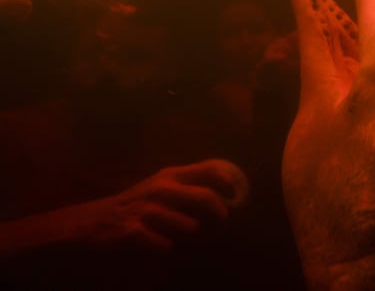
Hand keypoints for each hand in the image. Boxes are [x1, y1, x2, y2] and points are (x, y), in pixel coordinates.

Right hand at [71, 159, 248, 253]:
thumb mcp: (162, 185)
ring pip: (189, 226)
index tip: (237, 196)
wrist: (92, 221)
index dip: (230, 183)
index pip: (210, 170)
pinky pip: (166, 246)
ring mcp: (147, 209)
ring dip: (192, 236)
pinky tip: (161, 246)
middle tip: (222, 224)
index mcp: (170, 175)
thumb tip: (229, 190)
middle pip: (206, 198)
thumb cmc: (137, 203)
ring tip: (187, 237)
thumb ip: (190, 185)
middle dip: (220, 215)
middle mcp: (161, 188)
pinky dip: (168, 250)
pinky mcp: (134, 231)